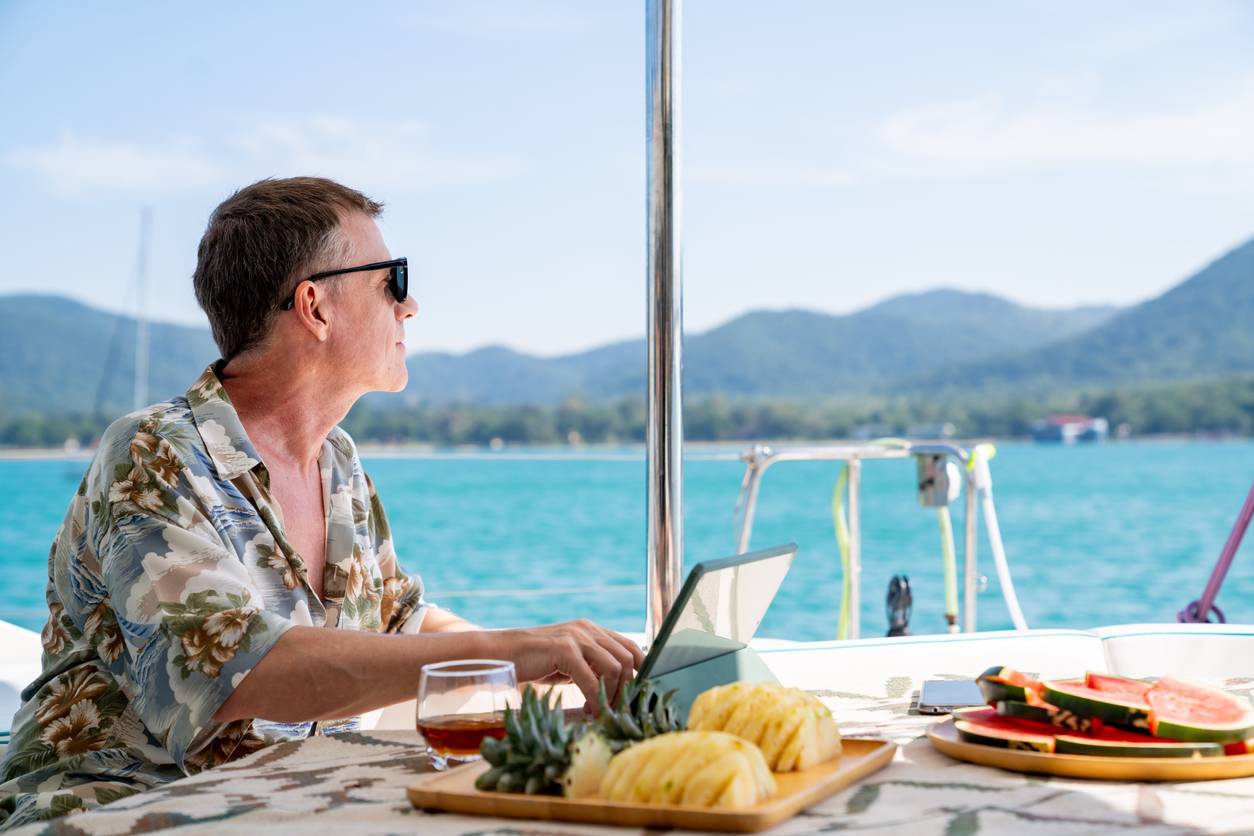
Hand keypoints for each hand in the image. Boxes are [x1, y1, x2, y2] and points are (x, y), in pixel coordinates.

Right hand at [498, 619, 643, 710]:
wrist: (500, 654)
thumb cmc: (534, 662)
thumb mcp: (568, 662)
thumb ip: (590, 667)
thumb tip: (615, 688)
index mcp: (591, 630)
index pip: (631, 646)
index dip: (642, 669)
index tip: (639, 693)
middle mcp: (588, 630)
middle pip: (628, 658)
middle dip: (626, 688)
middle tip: (615, 709)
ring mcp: (577, 637)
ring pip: (615, 668)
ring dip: (612, 695)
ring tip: (601, 711)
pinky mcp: (565, 650)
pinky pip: (591, 680)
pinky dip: (594, 700)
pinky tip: (588, 711)